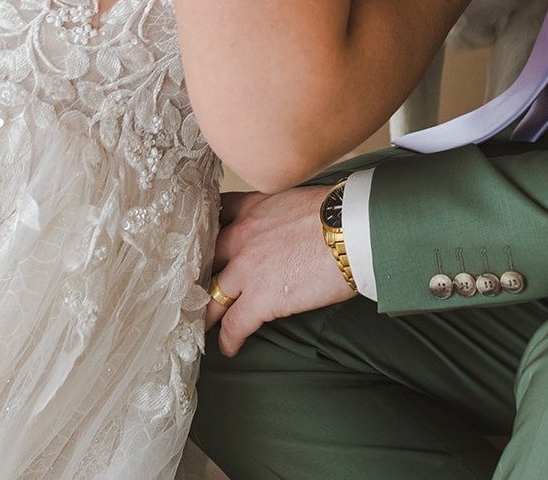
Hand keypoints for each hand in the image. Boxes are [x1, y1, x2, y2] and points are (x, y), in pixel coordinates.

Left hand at [204, 186, 354, 355]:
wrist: (353, 230)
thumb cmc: (338, 213)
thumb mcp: (298, 199)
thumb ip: (280, 211)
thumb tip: (288, 224)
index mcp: (254, 207)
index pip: (218, 213)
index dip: (207, 229)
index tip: (202, 240)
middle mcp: (243, 236)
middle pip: (206, 258)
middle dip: (199, 274)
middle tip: (194, 288)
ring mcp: (247, 269)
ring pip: (212, 296)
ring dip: (206, 314)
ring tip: (201, 326)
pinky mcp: (260, 299)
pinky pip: (234, 325)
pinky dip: (229, 340)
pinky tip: (229, 348)